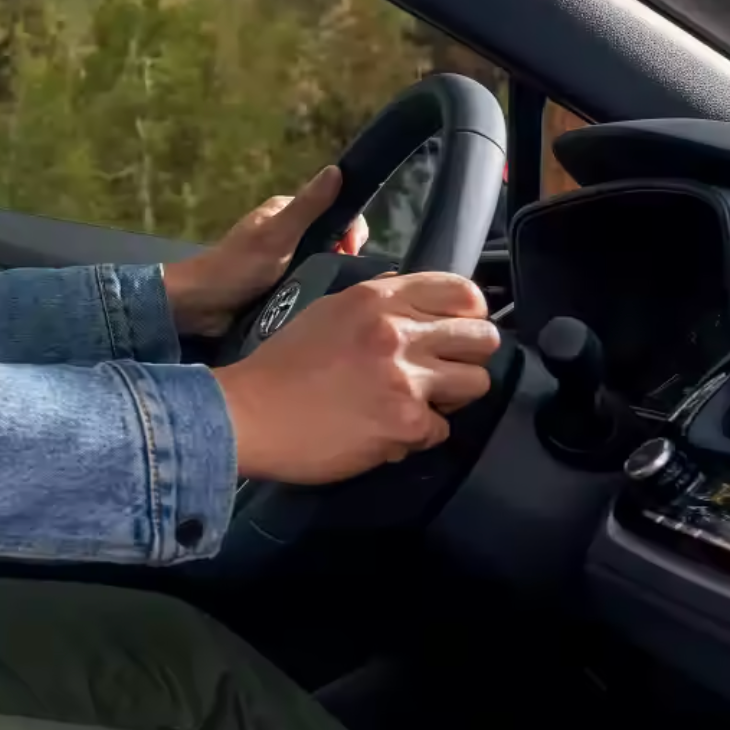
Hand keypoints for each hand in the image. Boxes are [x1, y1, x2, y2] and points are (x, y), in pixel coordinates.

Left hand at [162, 166, 369, 335]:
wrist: (200, 307)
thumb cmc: (237, 267)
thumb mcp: (277, 235)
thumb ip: (308, 206)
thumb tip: (337, 170)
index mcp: (286, 212)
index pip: (335, 210)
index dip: (350, 228)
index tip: (352, 252)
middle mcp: (286, 232)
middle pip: (332, 239)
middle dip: (343, 256)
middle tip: (342, 277)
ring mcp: (283, 260)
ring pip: (323, 263)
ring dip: (331, 276)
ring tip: (332, 293)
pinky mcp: (280, 286)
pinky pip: (309, 284)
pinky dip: (317, 291)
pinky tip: (322, 303)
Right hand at [214, 272, 499, 484]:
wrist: (247, 414)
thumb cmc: (281, 366)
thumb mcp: (330, 311)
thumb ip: (378, 304)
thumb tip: (416, 304)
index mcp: (379, 298)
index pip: (463, 293)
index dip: (468, 316)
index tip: (455, 333)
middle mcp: (398, 331)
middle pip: (483, 338)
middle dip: (466, 358)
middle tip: (440, 373)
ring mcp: (406, 378)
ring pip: (476, 383)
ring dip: (450, 398)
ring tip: (415, 403)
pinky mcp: (405, 423)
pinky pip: (442, 430)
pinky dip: (418, 436)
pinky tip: (386, 432)